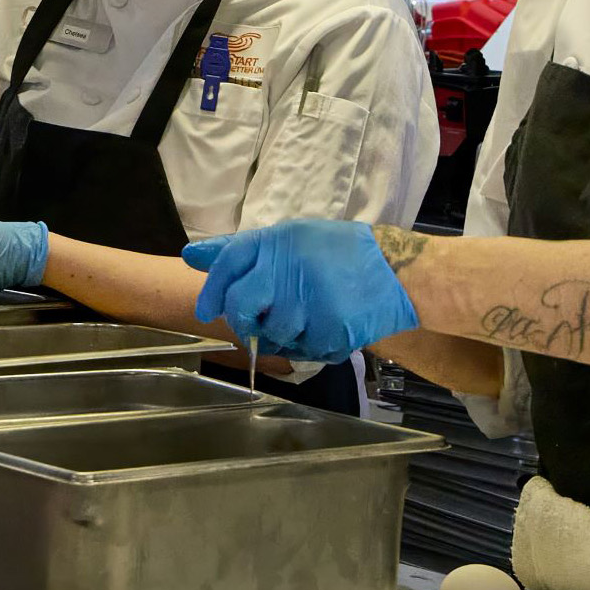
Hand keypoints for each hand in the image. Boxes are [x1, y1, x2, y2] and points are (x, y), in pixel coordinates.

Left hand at [182, 221, 417, 362]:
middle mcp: (292, 268)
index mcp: (281, 241)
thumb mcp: (291, 239)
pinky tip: (325, 328)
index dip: (214, 290)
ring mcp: (312, 301)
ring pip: (273, 333)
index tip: (206, 310)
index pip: (230, 262)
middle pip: (242, 304)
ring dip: (283, 334)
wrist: (399, 273)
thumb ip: (242, 251)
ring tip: (306, 318)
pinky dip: (309, 346)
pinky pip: (303, 350)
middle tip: (258, 322)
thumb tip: (190, 255)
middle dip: (243, 319)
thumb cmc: (339, 255)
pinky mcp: (330, 329)